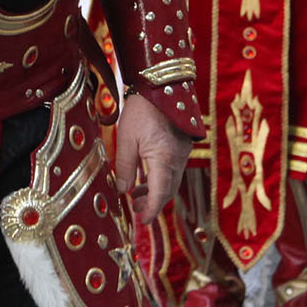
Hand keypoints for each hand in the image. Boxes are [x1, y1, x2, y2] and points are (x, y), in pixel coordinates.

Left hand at [112, 93, 186, 223]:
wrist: (161, 85)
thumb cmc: (141, 109)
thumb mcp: (126, 138)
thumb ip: (125, 167)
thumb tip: (123, 190)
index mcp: (165, 160)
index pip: (160, 195)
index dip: (152, 211)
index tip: (143, 222)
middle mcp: (178, 159)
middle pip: (168, 191)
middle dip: (153, 203)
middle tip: (136, 209)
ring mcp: (183, 152)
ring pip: (171, 181)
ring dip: (156, 191)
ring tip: (136, 195)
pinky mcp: (182, 145)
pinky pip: (173, 169)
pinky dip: (160, 178)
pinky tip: (145, 177)